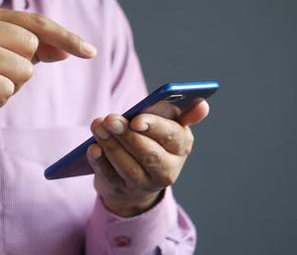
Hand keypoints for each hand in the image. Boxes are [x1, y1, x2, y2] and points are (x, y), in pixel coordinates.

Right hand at [0, 6, 96, 149]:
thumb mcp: (7, 60)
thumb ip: (36, 50)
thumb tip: (69, 49)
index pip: (36, 23)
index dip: (66, 37)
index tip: (91, 52)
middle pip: (32, 47)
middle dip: (23, 70)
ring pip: (23, 71)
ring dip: (10, 87)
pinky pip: (7, 91)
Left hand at [87, 101, 209, 216]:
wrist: (136, 176)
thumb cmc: (152, 140)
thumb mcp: (166, 125)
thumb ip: (181, 112)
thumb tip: (203, 105)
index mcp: (182, 146)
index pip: (172, 137)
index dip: (154, 128)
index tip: (137, 120)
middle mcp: (167, 169)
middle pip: (148, 154)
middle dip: (128, 135)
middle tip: (110, 119)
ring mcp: (144, 184)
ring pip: (128, 166)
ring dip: (111, 145)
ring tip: (98, 126)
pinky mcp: (122, 191)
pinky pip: (110, 177)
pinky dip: (100, 162)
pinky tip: (92, 148)